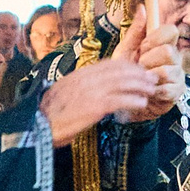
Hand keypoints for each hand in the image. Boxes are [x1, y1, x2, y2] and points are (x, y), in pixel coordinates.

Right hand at [37, 31, 161, 147]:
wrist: (38, 127)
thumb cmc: (48, 116)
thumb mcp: (63, 94)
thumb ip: (78, 88)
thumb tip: (92, 90)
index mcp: (78, 75)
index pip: (108, 64)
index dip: (127, 66)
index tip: (137, 70)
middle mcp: (86, 79)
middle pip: (119, 71)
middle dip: (138, 74)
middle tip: (151, 78)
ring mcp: (91, 92)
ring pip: (123, 83)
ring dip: (140, 85)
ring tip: (151, 89)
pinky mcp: (95, 107)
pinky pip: (121, 100)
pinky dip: (134, 100)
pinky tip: (142, 104)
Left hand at [122, 18, 184, 123]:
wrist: (125, 100)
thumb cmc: (125, 74)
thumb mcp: (126, 50)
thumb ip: (135, 31)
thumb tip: (142, 7)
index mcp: (163, 44)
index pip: (171, 31)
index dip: (155, 39)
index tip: (143, 47)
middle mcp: (174, 58)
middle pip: (168, 51)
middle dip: (148, 60)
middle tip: (141, 67)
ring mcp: (177, 75)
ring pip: (167, 70)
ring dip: (149, 77)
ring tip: (143, 81)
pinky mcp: (177, 91)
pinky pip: (167, 88)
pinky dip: (152, 91)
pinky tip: (148, 92)